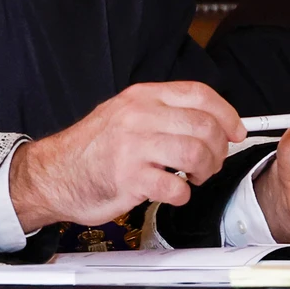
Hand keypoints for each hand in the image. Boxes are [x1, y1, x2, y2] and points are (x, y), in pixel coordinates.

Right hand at [8, 81, 244, 230]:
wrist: (53, 174)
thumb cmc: (92, 149)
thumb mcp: (126, 114)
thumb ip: (163, 112)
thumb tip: (209, 121)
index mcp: (142, 97)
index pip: (199, 94)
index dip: (226, 113)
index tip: (236, 130)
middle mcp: (139, 116)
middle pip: (204, 126)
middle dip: (218, 149)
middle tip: (211, 163)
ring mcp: (134, 146)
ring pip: (196, 153)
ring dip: (205, 170)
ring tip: (195, 177)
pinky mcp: (129, 178)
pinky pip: (175, 187)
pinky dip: (183, 194)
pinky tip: (174, 193)